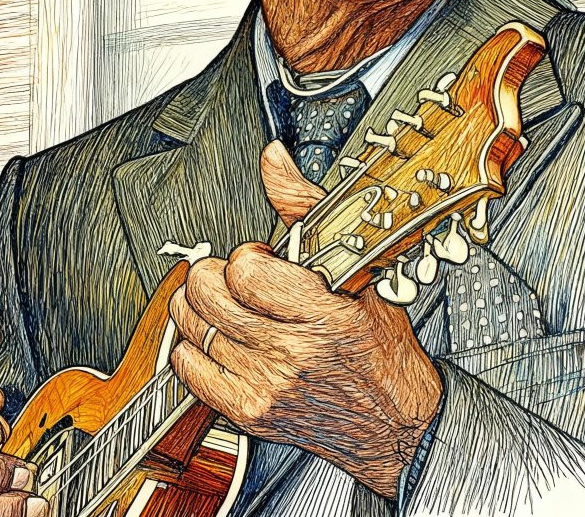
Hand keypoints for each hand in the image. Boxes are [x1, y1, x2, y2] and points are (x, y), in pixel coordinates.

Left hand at [169, 141, 441, 498]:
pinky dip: (193, 344)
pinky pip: (187, 367)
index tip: (263, 260)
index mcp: (323, 315)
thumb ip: (307, 208)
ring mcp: (265, 387)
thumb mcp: (360, 269)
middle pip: (207, 294)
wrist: (397, 424)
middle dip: (217, 274)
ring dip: (202, 304)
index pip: (245, 271)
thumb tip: (274, 161)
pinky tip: (220, 337)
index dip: (248, 256)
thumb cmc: (381, 347)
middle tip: (239, 279)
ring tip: (230, 305)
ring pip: (191, 324)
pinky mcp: (247, 412)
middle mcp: (290, 355)